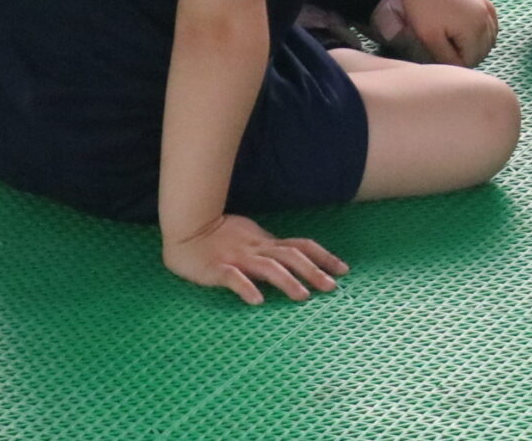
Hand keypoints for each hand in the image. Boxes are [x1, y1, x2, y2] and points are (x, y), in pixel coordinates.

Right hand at [162, 213, 346, 304]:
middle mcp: (257, 249)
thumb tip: (297, 257)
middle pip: (291, 257)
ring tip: (302, 296)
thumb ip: (271, 249)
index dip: (323, 256)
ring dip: (287, 281)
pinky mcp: (217, 269)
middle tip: (332, 287)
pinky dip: (247, 288)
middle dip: (313, 271)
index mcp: (266, 242)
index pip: (301, 246)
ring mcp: (237, 258)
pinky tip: (257, 301)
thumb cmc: (220, 235)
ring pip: (268, 267)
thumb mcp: (252, 238)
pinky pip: (233, 278)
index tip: (344, 270)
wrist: (188, 230)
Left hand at [390, 0, 499, 66]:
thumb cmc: (422, 7)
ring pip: (490, 38)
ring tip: (456, 46)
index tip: (439, 59)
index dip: (455, 64)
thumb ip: (446, 57)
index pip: (471, 60)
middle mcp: (486, 19)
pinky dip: (485, 32)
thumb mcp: (430, 38)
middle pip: (483, 51)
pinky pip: (492, 23)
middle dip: (468, 57)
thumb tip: (457, 69)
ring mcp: (486, 8)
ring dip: (477, 46)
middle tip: (446, 54)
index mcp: (475, 30)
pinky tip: (474, 33)